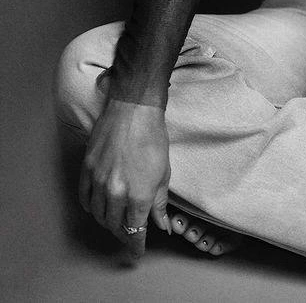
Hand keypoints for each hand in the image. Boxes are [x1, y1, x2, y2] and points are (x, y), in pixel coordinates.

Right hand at [79, 99, 170, 258]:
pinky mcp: (86, 170)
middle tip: (130, 234)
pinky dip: (91, 207)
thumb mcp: (163, 173)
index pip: (134, 231)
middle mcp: (115, 193)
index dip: (136, 245)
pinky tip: (98, 206)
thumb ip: (159, 203)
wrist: (134, 111)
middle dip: (123, 233)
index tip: (137, 251)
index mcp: (138, 196)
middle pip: (115, 225)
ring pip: (98, 214)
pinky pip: (84, 198)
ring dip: (108, 222)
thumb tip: (162, 225)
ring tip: (116, 221)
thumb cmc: (153, 138)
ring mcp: (98, 182)